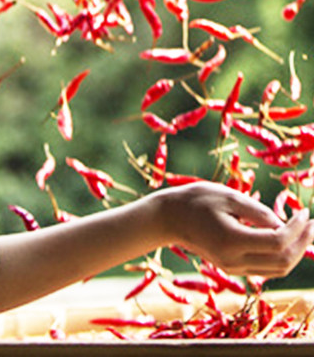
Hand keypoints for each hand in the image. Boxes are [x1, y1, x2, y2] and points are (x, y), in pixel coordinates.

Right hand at [154, 181, 313, 277]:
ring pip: (278, 269)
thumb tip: (284, 224)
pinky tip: (286, 240)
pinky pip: (266, 268)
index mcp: (232, 240)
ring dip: (296, 252)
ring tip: (304, 232)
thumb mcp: (227, 196)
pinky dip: (281, 256)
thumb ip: (258, 211)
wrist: (168, 218)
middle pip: (282, 261)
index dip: (297, 229)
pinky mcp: (232, 268)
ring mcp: (233, 268)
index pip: (278, 242)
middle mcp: (234, 260)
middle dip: (302, 243)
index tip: (304, 213)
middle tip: (310, 223)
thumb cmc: (194, 200)